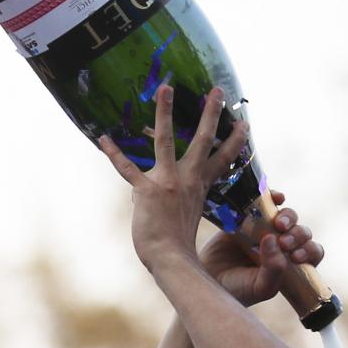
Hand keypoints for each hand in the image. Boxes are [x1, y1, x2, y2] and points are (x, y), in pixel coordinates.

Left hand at [97, 83, 252, 265]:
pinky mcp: (147, 189)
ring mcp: (168, 181)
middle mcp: (188, 179)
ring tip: (166, 88)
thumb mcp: (184, 218)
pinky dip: (113, 153)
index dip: (235, 142)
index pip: (223, 159)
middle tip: (217, 91)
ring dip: (165, 112)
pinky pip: (127, 168)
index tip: (244, 124)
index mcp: (200, 186)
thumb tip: (145, 194)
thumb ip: (172, 200)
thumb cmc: (177, 245)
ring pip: (166, 140)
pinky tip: (103, 138)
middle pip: (203, 140)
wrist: (171, 259)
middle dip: (211, 113)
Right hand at [201, 194, 323, 307]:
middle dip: (298, 234)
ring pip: (288, 216)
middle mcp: (281, 245)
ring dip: (289, 217)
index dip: (309, 250)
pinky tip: (277, 198)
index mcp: (291, 264)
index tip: (296, 256)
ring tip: (277, 224)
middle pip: (301, 232)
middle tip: (283, 242)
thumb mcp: (259, 287)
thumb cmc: (236, 289)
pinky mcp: (248, 217)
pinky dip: (275, 196)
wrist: (207, 280)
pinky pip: (267, 202)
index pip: (312, 252)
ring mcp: (265, 230)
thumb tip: (275, 239)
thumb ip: (274, 270)